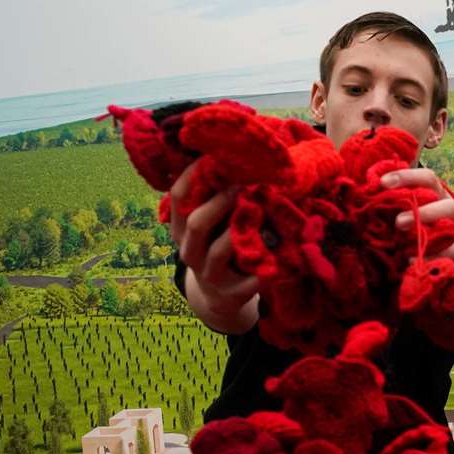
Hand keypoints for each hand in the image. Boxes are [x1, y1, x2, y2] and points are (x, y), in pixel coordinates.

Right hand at [170, 161, 257, 315]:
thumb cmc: (215, 248)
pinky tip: (275, 256)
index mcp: (180, 230)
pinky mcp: (231, 293)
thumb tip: (225, 156)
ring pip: (220, 250)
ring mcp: (209, 274)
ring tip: (259, 212)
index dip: (192, 175)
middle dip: (219, 201)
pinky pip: (249, 279)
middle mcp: (189, 251)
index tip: (213, 156)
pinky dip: (263, 267)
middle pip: (196, 223)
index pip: (177, 198)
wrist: (220, 297)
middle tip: (241, 185)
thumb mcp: (207, 227)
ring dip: (239, 229)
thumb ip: (209, 200)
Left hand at [382, 168, 453, 261]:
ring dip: (429, 237)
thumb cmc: (424, 231)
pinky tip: (414, 263)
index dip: (407, 177)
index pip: (429, 179)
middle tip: (399, 223)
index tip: (384, 183)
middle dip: (424, 212)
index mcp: (440, 196)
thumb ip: (396, 204)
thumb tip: (371, 191)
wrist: (453, 257)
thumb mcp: (409, 214)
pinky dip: (435, 259)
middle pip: (448, 205)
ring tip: (405, 249)